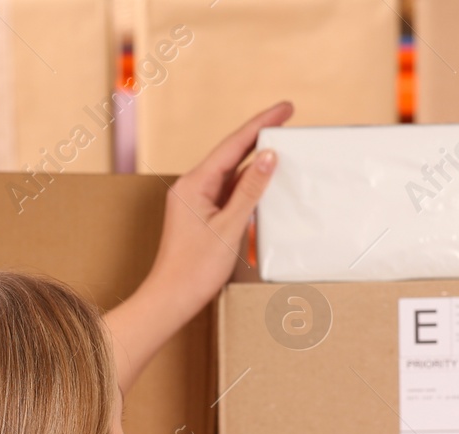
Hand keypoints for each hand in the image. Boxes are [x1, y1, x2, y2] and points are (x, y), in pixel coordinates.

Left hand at [140, 101, 292, 327]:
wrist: (171, 299)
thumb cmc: (194, 269)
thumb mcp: (229, 226)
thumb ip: (250, 190)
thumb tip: (268, 157)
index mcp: (194, 184)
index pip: (233, 145)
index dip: (261, 124)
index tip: (285, 108)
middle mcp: (192, 187)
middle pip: (232, 154)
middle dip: (260, 136)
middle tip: (287, 118)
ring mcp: (196, 202)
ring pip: (231, 174)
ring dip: (256, 161)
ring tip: (282, 144)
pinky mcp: (201, 217)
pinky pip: (228, 193)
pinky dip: (248, 186)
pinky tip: (266, 182)